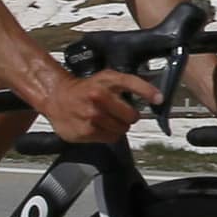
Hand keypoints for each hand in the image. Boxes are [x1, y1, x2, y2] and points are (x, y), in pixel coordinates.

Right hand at [43, 69, 160, 143]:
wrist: (57, 97)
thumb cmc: (84, 89)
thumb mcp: (106, 79)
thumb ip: (128, 85)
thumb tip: (153, 96)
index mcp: (106, 81)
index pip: (132, 83)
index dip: (148, 92)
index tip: (158, 99)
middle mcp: (99, 96)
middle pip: (131, 116)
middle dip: (128, 117)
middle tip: (119, 113)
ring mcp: (92, 115)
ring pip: (121, 130)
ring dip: (118, 126)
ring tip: (106, 119)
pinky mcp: (86, 131)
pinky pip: (109, 138)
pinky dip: (107, 134)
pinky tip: (97, 125)